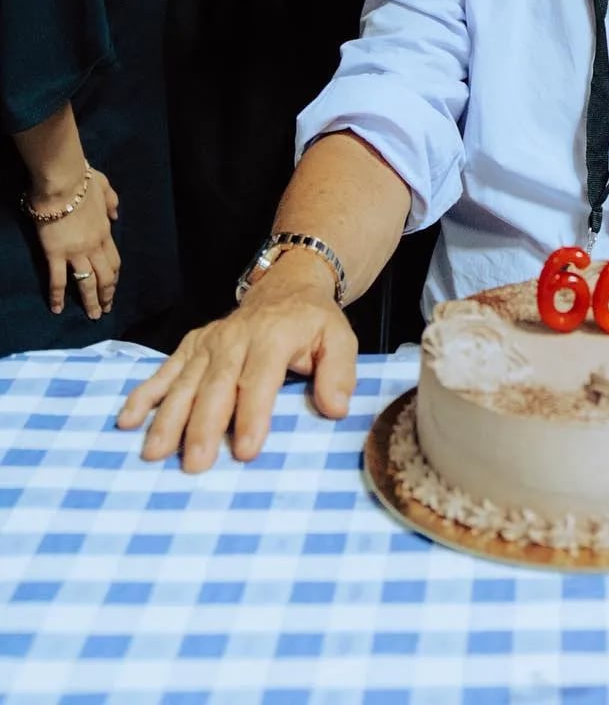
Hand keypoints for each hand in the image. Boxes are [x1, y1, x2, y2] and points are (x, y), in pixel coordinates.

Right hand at [33, 167, 119, 318]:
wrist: (63, 182)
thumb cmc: (83, 181)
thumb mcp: (105, 187)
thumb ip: (112, 202)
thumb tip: (116, 215)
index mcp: (105, 232)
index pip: (114, 260)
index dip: (114, 277)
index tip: (113, 287)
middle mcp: (94, 246)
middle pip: (105, 276)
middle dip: (107, 295)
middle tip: (105, 310)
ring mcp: (76, 252)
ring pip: (87, 283)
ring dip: (90, 301)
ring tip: (92, 316)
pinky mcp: (56, 254)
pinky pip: (58, 280)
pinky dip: (57, 296)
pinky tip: (57, 309)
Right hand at [116, 274, 355, 472]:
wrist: (286, 285)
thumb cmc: (312, 323)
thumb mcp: (339, 338)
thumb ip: (340, 372)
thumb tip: (335, 407)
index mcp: (273, 336)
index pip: (260, 379)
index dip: (252, 414)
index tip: (245, 450)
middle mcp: (235, 338)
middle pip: (217, 385)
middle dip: (204, 426)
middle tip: (195, 464)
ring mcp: (208, 342)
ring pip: (186, 382)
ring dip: (168, 418)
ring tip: (155, 453)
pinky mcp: (191, 345)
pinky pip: (164, 370)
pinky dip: (144, 394)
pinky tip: (126, 420)